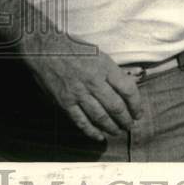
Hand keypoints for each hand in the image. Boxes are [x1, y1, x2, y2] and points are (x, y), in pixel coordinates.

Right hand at [21, 31, 142, 141]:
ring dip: (112, 127)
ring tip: (117, 131)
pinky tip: (99, 136)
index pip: (128, 89)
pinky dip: (92, 131)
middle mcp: (93, 81)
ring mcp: (78, 93)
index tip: (138, 112)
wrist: (45, 48)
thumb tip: (125, 90)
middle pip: (116, 107)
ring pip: (100, 117)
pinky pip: (81, 121)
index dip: (136, 104)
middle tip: (129, 125)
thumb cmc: (73, 48)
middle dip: (126, 120)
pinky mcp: (65, 102)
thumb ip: (110, 72)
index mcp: (104, 66)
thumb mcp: (97, 53)